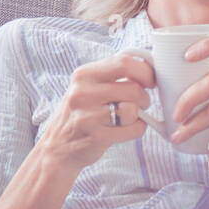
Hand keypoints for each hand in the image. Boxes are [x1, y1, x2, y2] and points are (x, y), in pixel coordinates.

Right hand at [41, 51, 156, 173]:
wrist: (58, 145)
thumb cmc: (80, 113)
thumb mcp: (88, 86)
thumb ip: (113, 73)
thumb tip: (148, 65)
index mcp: (84, 75)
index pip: (124, 63)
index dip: (144, 72)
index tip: (150, 81)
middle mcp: (83, 92)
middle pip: (133, 88)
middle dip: (144, 98)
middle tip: (140, 104)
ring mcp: (88, 116)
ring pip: (133, 110)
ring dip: (138, 116)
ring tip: (125, 118)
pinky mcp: (96, 136)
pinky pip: (133, 130)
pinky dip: (136, 130)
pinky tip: (124, 129)